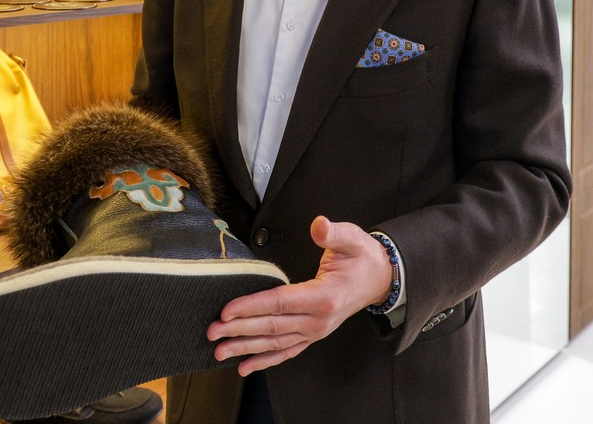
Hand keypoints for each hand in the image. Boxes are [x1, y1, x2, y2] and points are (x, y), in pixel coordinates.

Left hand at [207, 215, 391, 375]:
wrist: (380, 280)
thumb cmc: (362, 258)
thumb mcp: (351, 239)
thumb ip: (333, 233)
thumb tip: (319, 225)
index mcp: (324, 297)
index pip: (280, 302)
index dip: (251, 307)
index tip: (226, 311)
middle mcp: (318, 320)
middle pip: (272, 326)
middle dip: (239, 330)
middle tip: (212, 332)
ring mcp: (316, 331)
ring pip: (275, 343)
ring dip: (245, 348)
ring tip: (219, 351)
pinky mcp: (313, 335)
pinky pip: (286, 351)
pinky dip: (265, 360)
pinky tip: (244, 366)